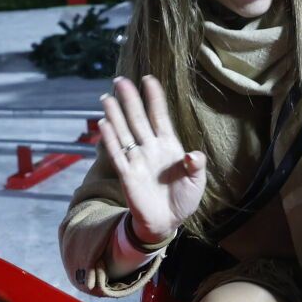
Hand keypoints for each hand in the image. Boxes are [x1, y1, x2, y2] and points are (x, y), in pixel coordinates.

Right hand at [100, 76, 206, 243]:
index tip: (149, 80)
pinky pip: (117, 154)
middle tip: (120, 80)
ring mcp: (137, 159)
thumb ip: (195, 166)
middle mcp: (150, 148)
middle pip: (138, 119)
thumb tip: (193, 155)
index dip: (154, 99)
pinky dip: (110, 140)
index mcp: (169, 146)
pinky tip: (104, 124)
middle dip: (130, 100)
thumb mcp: (197, 182)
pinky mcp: (127, 174)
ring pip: (124, 132)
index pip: (160, 117)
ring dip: (115, 115)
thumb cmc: (184, 199)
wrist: (167, 221)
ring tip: (106, 97)